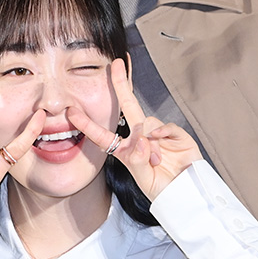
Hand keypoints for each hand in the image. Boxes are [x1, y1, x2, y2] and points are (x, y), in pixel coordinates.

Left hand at [67, 59, 201, 199]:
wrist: (186, 194)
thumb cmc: (161, 188)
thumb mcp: (142, 178)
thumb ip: (137, 160)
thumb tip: (141, 138)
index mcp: (125, 150)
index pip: (103, 135)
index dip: (87, 124)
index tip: (71, 113)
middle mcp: (140, 138)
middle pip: (128, 105)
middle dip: (121, 84)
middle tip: (116, 64)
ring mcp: (158, 134)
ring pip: (146, 122)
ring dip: (149, 143)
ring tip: (156, 161)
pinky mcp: (175, 134)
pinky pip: (164, 126)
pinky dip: (162, 133)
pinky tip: (161, 143)